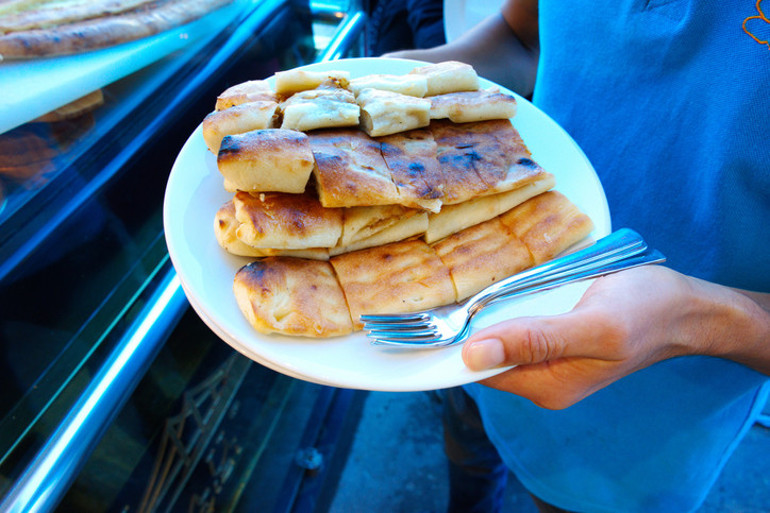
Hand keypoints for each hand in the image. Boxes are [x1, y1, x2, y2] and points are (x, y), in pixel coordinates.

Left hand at [461, 265, 767, 408]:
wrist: (684, 306)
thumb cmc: (646, 312)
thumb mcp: (594, 326)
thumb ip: (536, 340)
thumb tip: (473, 355)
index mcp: (546, 385)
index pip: (477, 371)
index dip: (454, 343)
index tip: (438, 309)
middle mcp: (541, 378)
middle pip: (483, 353)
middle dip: (470, 322)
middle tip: (455, 281)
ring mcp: (547, 356)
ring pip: (498, 334)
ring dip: (488, 309)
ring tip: (478, 275)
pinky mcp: (554, 336)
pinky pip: (517, 321)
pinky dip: (508, 301)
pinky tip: (507, 280)